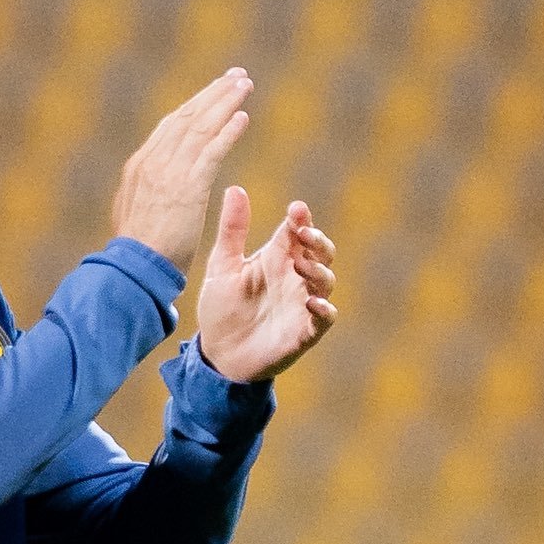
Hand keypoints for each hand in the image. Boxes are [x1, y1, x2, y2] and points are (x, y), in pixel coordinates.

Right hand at [109, 69, 253, 277]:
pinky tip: (243, 117)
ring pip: (200, 127)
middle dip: (213, 93)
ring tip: (244, 85)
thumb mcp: (135, 211)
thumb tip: (157, 183)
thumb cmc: (138, 251)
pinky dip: (227, 131)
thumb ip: (148, 190)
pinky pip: (212, 151)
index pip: (171, 126)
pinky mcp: (188, 187)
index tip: (214, 91)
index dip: (195, 105)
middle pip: (187, 116)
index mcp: (140, 165)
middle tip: (236, 75)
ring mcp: (169, 172)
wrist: (134, 269)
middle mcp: (153, 161)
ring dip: (224, 103)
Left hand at [193, 191, 335, 386]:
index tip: (296, 209)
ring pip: (326, 281)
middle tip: (303, 234)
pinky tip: (312, 302)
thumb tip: (235, 188)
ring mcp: (302, 304)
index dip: (301, 219)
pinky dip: (324, 309)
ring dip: (318, 270)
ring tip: (300, 264)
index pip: (297, 232)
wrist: (217, 355)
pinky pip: (325, 318)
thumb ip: (232, 230)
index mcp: (277, 259)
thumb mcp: (223, 266)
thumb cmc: (222, 309)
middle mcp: (294, 278)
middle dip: (318, 240)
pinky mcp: (305, 331)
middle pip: (321, 252)